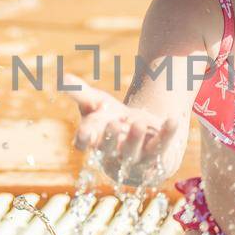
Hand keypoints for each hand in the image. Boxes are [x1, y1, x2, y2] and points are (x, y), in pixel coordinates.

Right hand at [62, 73, 182, 186]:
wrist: (141, 138)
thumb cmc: (111, 120)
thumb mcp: (96, 105)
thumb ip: (80, 93)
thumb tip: (62, 77)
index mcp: (95, 140)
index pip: (85, 142)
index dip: (83, 139)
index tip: (83, 133)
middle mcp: (114, 152)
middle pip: (110, 148)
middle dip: (111, 138)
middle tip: (114, 125)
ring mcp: (136, 156)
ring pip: (135, 152)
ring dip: (136, 139)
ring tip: (139, 123)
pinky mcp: (157, 154)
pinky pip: (162, 145)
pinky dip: (168, 133)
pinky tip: (173, 120)